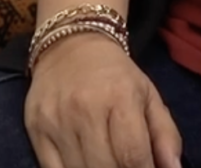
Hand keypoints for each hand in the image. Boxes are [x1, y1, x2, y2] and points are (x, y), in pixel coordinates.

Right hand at [25, 33, 181, 167]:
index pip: (133, 156)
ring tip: (109, 165)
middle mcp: (85, 109)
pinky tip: (85, 167)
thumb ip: (166, 136)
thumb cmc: (116, 76)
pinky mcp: (35, 129)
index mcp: (120, 97)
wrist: (69, 45)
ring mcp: (56, 121)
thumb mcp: (149, 96)